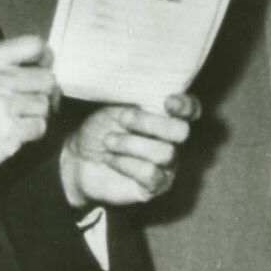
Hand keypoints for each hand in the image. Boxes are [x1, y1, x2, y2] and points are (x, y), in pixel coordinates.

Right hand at [0, 35, 56, 182]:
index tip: (44, 67)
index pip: (34, 45)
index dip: (45, 57)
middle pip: (46, 78)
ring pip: (45, 104)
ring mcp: (4, 106)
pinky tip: (16, 132)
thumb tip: (38, 62)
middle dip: (45, 92)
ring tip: (18, 118)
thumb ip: (0, 64)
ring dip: (36, 113)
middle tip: (35, 100)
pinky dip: (32, 132)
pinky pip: (40, 126)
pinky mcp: (11, 132)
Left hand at [60, 95, 200, 208]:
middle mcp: (172, 141)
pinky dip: (126, 164)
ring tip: (108, 142)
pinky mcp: (154, 187)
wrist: (79, 160)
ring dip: (130, 144)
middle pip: (181, 131)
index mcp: (166, 117)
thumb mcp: (113, 106)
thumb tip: (145, 84)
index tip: (167, 102)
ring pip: (165, 153)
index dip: (186, 106)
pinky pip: (151, 174)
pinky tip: (111, 160)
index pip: (191, 110)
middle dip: (149, 122)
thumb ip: (134, 98)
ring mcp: (167, 166)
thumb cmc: (100, 129)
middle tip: (122, 119)